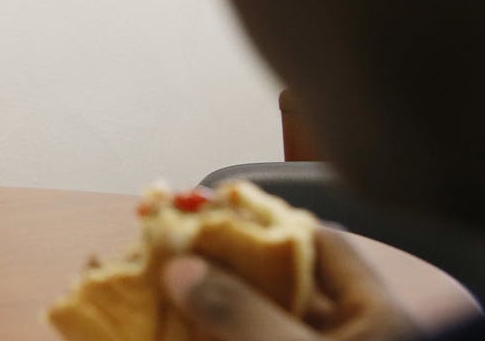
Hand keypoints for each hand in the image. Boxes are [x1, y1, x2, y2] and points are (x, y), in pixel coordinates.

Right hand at [162, 228, 417, 340]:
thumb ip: (244, 314)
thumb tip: (180, 268)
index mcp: (375, 318)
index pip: (322, 244)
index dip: (267, 222)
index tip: (213, 213)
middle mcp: (348, 337)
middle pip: (282, 282)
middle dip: (227, 267)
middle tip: (175, 248)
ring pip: (258, 322)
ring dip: (214, 306)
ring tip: (165, 285)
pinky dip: (216, 336)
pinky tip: (179, 329)